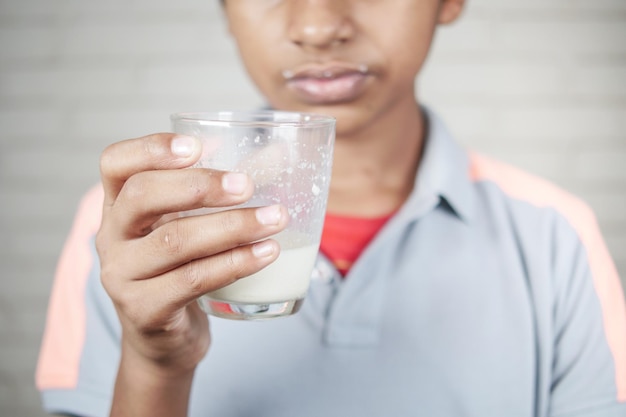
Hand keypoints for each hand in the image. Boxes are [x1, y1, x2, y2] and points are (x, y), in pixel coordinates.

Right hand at [96, 133, 287, 415]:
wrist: (165, 338)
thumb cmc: (181, 268)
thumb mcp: (189, 224)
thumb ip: (224, 188)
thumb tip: (278, 154)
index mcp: (118, 206)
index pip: (115, 163)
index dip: (151, 148)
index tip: (197, 145)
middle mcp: (112, 237)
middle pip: (142, 195)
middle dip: (199, 186)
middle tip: (247, 185)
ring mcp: (123, 276)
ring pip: (174, 241)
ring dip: (232, 226)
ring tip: (275, 218)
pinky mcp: (145, 310)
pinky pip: (193, 281)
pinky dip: (235, 263)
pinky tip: (267, 252)